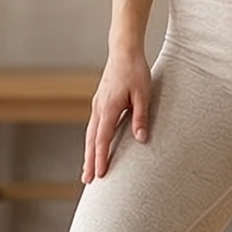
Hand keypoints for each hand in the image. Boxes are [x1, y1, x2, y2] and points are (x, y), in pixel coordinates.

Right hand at [82, 50, 153, 182]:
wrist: (124, 51)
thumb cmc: (136, 71)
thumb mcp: (143, 94)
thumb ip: (141, 117)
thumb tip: (141, 140)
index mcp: (108, 108)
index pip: (102, 139)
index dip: (101, 158)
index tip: (100, 175)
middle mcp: (99, 108)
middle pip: (90, 140)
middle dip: (89, 161)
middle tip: (87, 180)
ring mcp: (97, 105)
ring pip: (89, 134)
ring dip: (88, 153)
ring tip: (88, 169)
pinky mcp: (100, 102)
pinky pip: (93, 126)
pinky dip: (91, 140)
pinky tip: (94, 147)